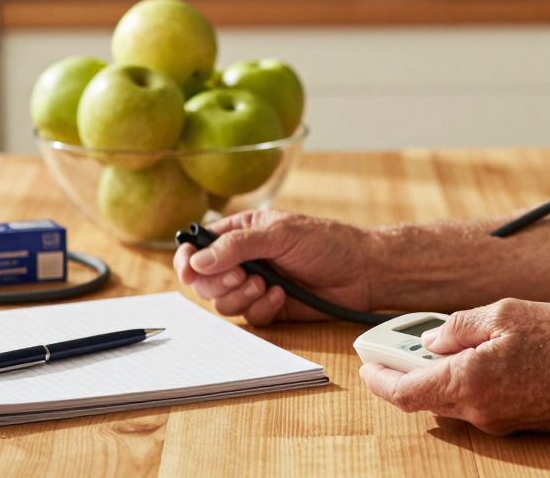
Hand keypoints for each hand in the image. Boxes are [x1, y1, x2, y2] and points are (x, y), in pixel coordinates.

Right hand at [173, 209, 373, 324]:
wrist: (362, 271)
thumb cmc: (326, 242)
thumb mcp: (279, 234)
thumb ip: (237, 245)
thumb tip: (197, 260)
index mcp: (241, 232)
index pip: (199, 247)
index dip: (187, 261)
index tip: (189, 271)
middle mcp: (244, 259)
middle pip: (205, 281)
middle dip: (220, 282)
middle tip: (245, 276)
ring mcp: (255, 284)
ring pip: (223, 302)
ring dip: (242, 296)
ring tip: (268, 285)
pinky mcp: (270, 307)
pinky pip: (249, 317)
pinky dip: (262, 308)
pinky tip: (282, 296)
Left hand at [359, 299, 549, 434]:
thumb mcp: (508, 313)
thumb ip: (462, 325)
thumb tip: (434, 338)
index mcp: (470, 382)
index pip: (405, 392)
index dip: (380, 378)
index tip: (367, 363)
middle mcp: (479, 410)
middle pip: (424, 396)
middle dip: (407, 369)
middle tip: (403, 340)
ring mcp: (497, 421)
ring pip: (450, 399)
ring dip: (439, 372)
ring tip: (448, 339)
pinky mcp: (513, 421)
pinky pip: (476, 401)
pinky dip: (466, 379)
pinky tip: (481, 352)